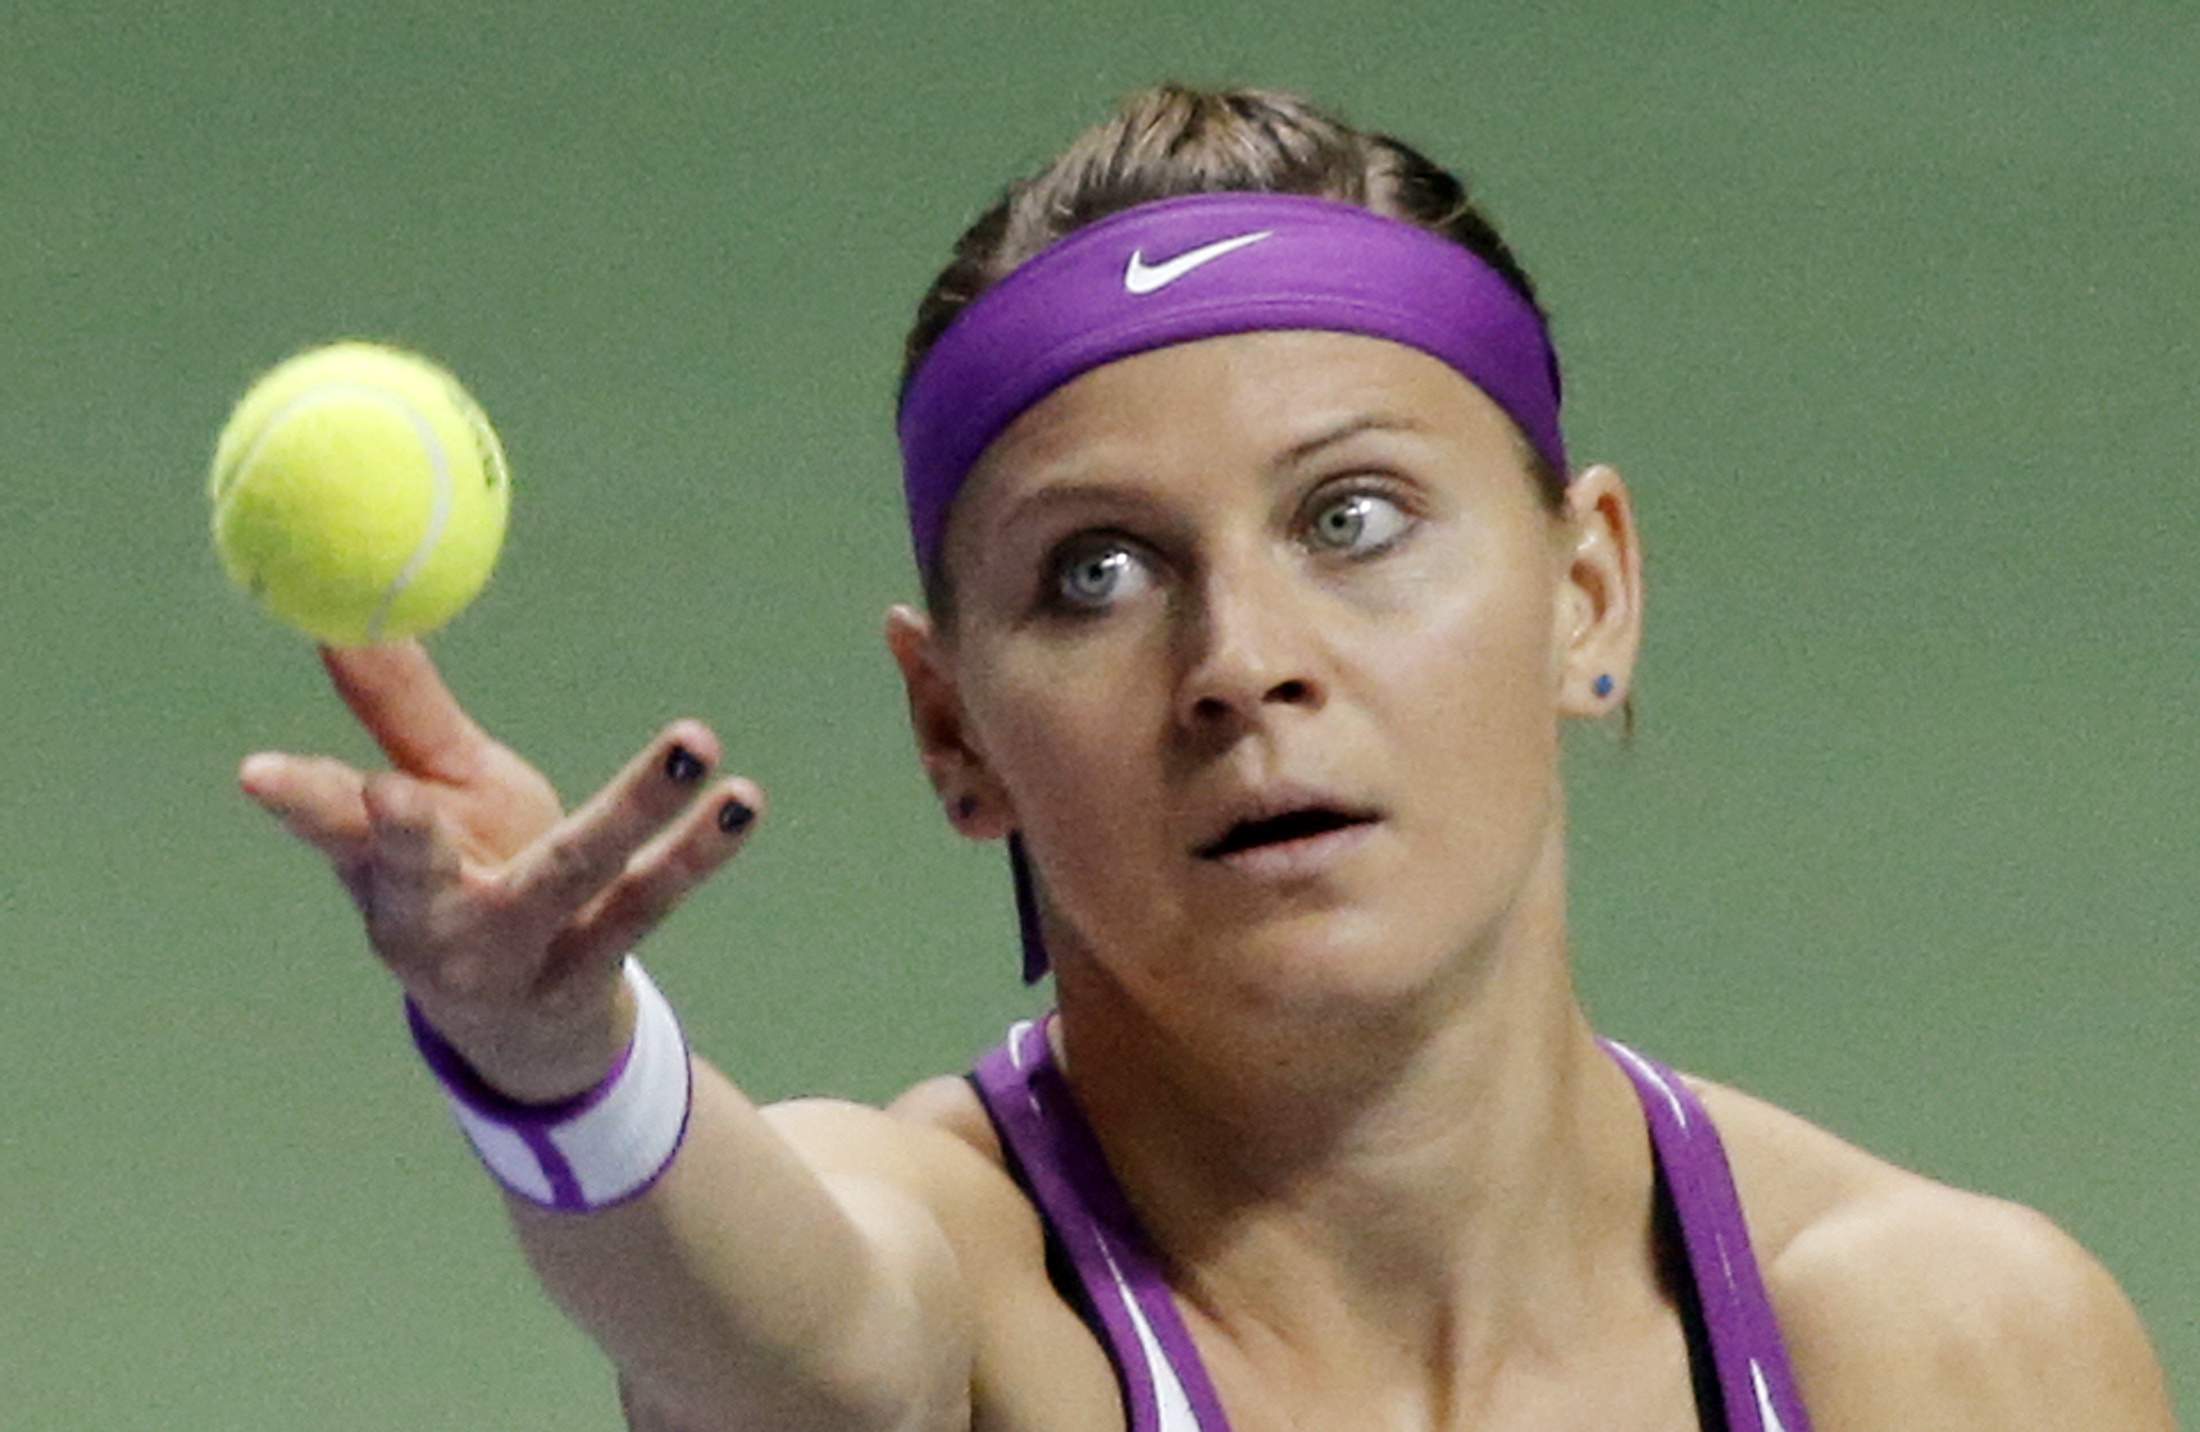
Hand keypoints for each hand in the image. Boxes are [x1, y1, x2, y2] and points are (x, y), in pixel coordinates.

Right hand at [238, 641, 760, 1100]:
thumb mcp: (436, 797)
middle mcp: (437, 921)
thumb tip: (348, 617)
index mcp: (382, 873)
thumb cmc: (466, 879)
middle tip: (396, 790)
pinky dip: (698, 850)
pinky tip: (743, 799)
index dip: (296, 801)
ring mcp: (516, 953)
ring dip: (631, 808)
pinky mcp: (591, 968)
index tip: (256, 773)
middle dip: (407, 834)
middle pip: (423, 871)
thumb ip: (400, 712)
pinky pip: (648, 902)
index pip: (330, 831)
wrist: (523, 1032)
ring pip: (569, 875)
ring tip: (693, 743)